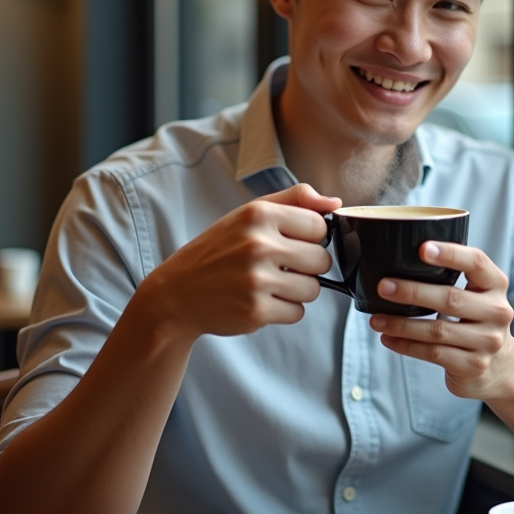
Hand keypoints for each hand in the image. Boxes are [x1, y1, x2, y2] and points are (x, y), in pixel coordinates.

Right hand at [139, 184, 340, 338]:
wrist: (177, 293)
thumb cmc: (218, 250)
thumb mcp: (249, 214)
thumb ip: (294, 201)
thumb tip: (336, 204)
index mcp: (259, 215)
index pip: (319, 226)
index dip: (310, 238)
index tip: (291, 242)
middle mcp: (258, 245)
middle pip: (322, 259)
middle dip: (306, 266)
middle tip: (281, 266)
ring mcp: (257, 280)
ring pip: (313, 289)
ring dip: (297, 290)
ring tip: (270, 284)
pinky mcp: (256, 311)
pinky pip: (297, 312)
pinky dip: (284, 309)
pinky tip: (261, 300)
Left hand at [368, 242, 513, 400]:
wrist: (501, 366)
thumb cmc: (476, 320)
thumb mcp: (477, 294)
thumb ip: (452, 277)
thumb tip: (401, 261)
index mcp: (496, 284)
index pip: (476, 262)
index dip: (450, 254)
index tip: (422, 249)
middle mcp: (497, 311)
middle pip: (450, 298)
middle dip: (412, 292)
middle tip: (384, 287)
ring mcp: (487, 341)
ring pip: (437, 331)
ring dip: (402, 324)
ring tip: (376, 319)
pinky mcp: (473, 365)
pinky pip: (433, 354)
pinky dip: (406, 346)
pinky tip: (389, 338)